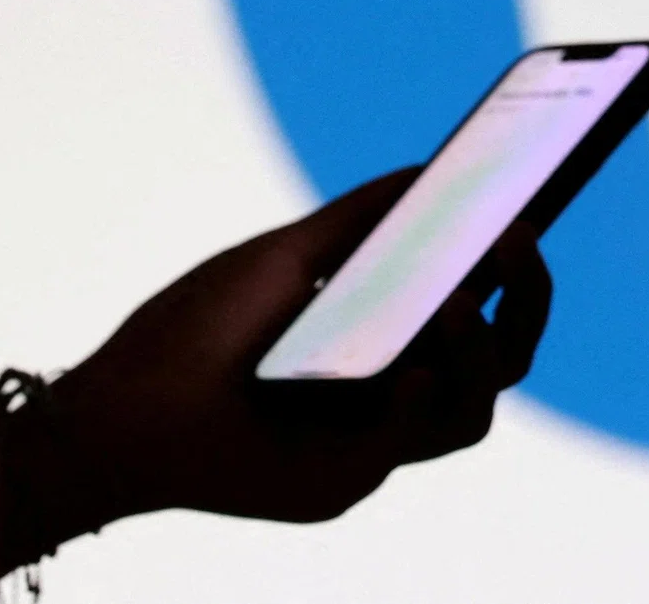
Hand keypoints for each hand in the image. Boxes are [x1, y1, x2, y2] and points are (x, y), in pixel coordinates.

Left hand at [50, 168, 551, 524]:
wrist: (119, 407)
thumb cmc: (197, 333)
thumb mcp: (289, 255)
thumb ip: (362, 217)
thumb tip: (431, 168)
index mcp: (390, 338)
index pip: (484, 310)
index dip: (520, 271)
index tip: (528, 213)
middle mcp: (395, 390)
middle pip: (505, 356)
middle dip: (529, 296)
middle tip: (516, 240)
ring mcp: (375, 437)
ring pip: (478, 407)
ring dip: (481, 349)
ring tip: (455, 306)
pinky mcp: (348, 478)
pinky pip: (417, 439)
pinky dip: (419, 398)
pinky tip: (407, 367)